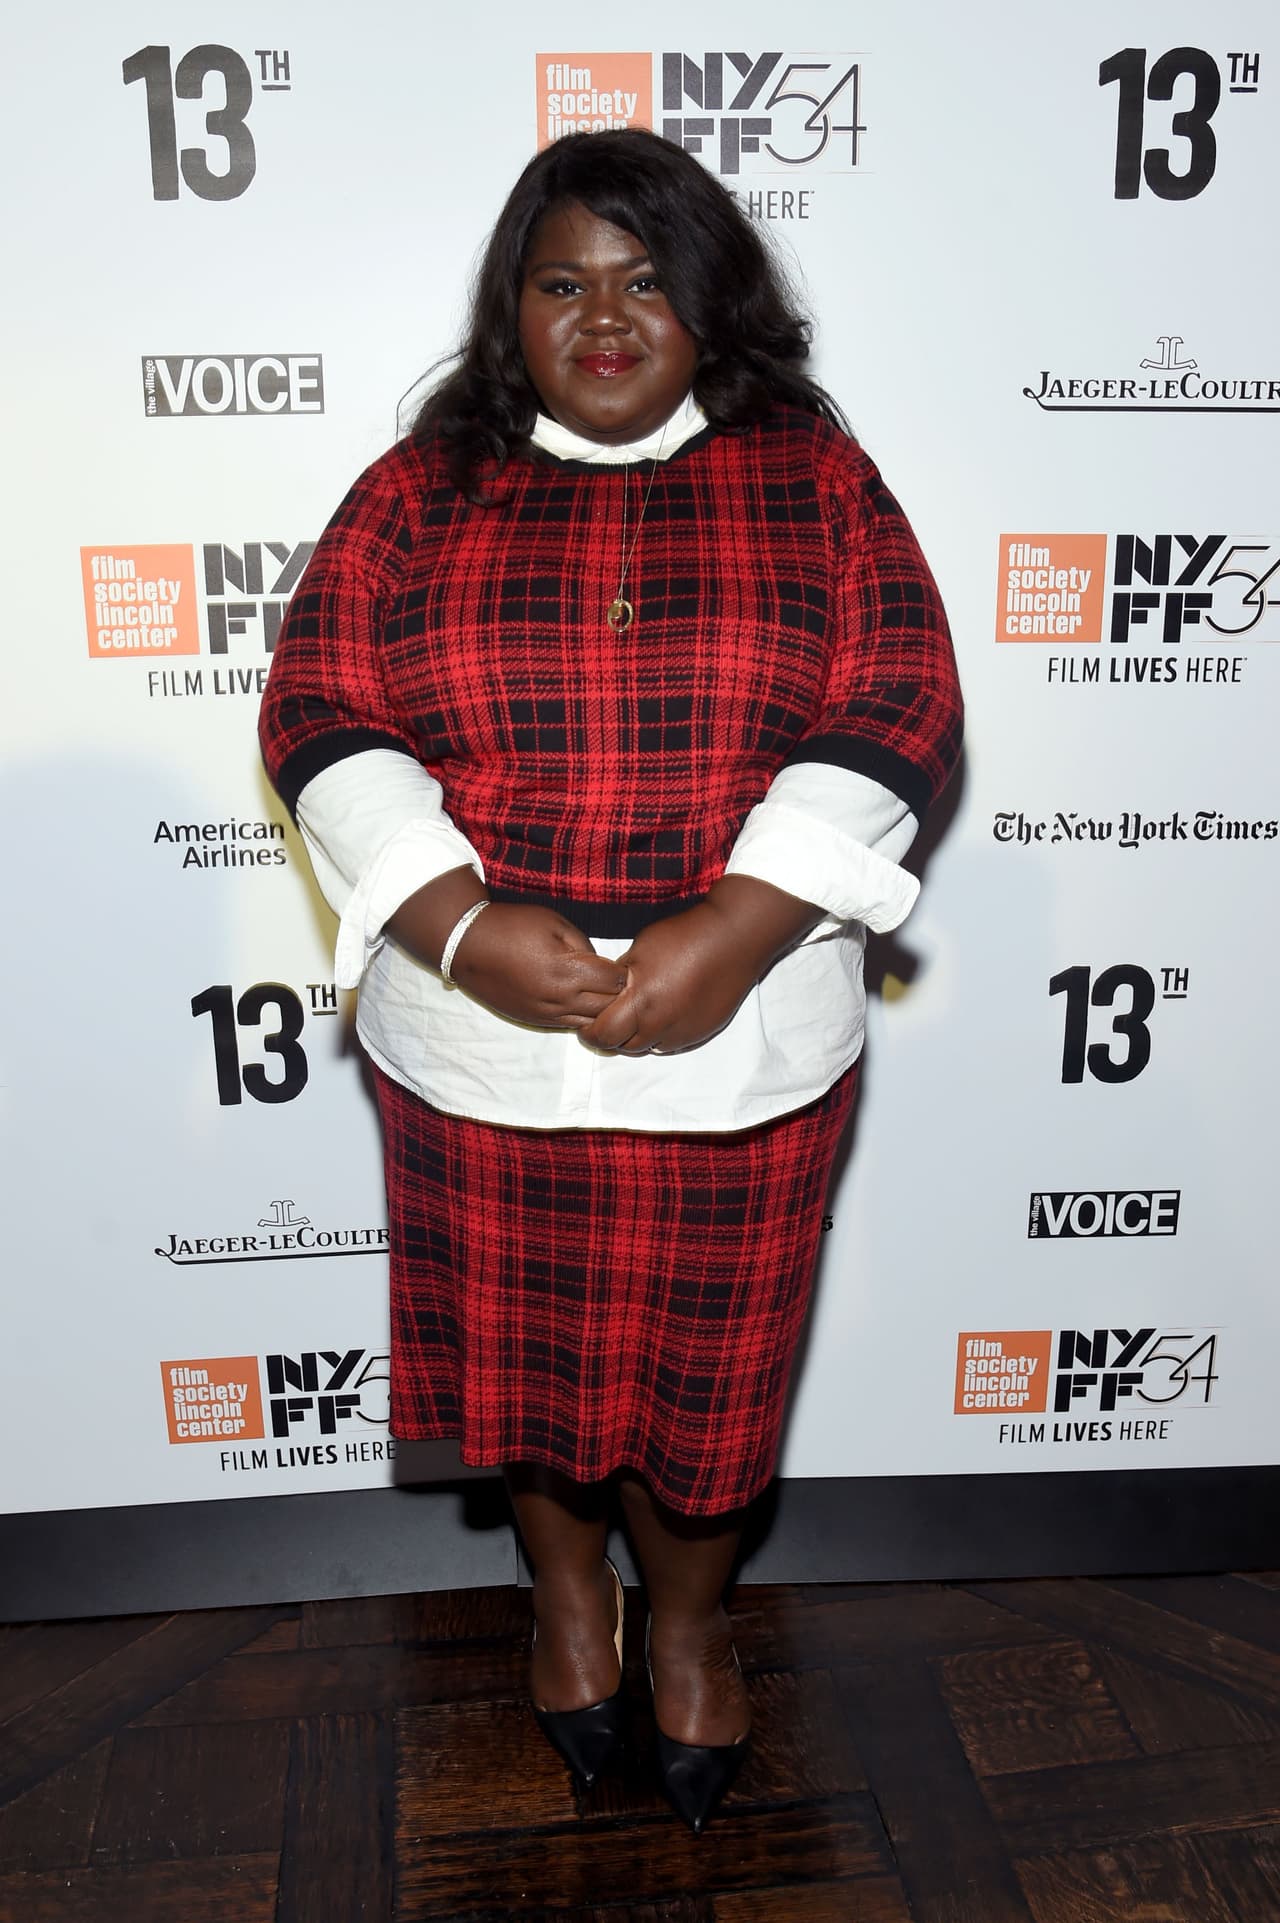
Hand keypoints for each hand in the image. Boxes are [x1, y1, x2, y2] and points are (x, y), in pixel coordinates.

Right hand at [450, 902, 627, 1029]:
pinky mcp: (534, 1020)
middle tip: (617, 980)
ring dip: (601, 1009)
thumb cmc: (512, 926)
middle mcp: (559, 998)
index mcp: (567, 970)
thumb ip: (585, 945)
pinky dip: (581, 1016)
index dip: (623, 971)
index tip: (622, 964)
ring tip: (601, 992)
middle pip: (608, 1006)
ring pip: (591, 1022)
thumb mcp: (555, 923)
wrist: (468, 945)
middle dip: (617, 994)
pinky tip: (581, 1001)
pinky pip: (570, 1026)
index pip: (615, 981)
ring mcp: (546, 1013)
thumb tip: (601, 964)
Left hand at [577, 876, 827, 1056]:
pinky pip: (670, 1044)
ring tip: (633, 1018)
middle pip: (623, 1046)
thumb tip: (606, 991)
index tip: (584, 1025)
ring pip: (647, 1049)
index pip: (604, 1034)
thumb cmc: (684, 937)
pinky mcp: (700, 1032)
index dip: (590, 1032)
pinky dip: (658, 1036)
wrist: (732, 939)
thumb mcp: (640, 949)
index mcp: (641, 1001)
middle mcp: (661, 1023)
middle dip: (610, 1037)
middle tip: (605, 1022)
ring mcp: (683, 1032)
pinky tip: (660, 1016)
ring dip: (635, 1038)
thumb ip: (620, 977)